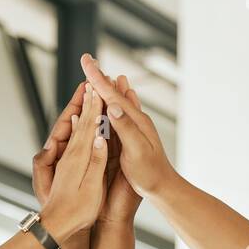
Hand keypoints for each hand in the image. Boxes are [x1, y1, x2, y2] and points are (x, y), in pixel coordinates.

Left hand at [40, 84, 108, 240]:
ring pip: (76, 129)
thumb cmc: (76, 212)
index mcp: (78, 158)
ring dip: (82, 110)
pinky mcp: (68, 167)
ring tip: (88, 94)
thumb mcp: (90, 189)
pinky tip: (77, 121)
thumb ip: (95, 163)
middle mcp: (71, 155)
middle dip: (86, 102)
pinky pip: (75, 140)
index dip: (93, 106)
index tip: (98, 87)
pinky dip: (79, 126)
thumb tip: (100, 137)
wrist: (57, 226)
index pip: (87, 126)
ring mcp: (68, 160)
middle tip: (92, 81)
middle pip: (79, 122)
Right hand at [99, 73, 142, 223]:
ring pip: (116, 101)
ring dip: (105, 86)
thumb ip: (126, 128)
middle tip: (87, 59)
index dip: (96, 78)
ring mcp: (135, 127)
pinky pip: (119, 114)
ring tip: (99, 73)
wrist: (163, 189)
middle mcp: (135, 120)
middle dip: (98, 77)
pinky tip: (115, 100)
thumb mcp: (137, 152)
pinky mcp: (133, 137)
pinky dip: (112, 103)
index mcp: (134, 121)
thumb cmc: (150, 174)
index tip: (85, 61)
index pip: (112, 95)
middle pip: (113, 93)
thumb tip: (114, 106)